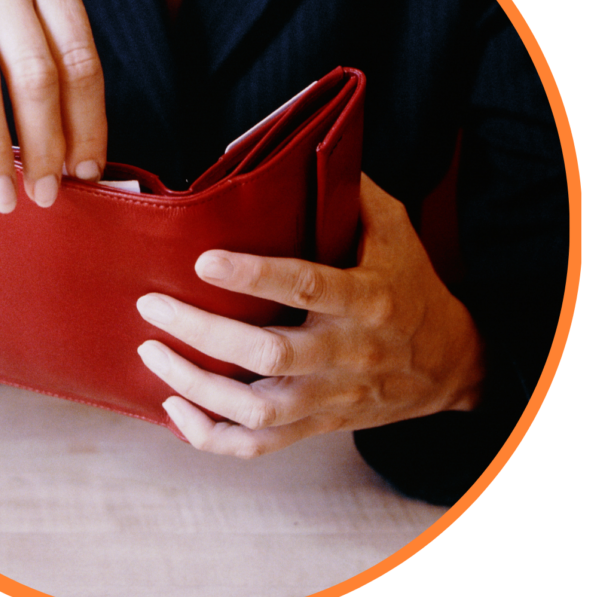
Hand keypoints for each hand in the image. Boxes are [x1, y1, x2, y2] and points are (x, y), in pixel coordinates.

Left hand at [135, 175, 484, 456]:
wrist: (448, 363)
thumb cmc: (409, 284)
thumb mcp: (395, 231)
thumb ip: (350, 192)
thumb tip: (298, 150)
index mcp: (368, 299)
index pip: (306, 286)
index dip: (253, 276)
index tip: (202, 261)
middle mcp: (349, 353)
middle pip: (270, 356)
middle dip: (203, 333)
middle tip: (153, 303)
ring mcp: (332, 397)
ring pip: (257, 410)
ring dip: (195, 385)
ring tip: (150, 351)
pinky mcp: (317, 425)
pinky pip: (259, 446)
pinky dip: (211, 436)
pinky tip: (175, 408)